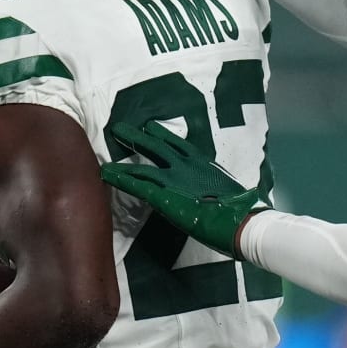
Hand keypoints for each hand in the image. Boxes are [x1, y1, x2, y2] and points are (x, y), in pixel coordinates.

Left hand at [101, 121, 268, 257]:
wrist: (241, 222)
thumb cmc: (238, 210)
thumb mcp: (222, 188)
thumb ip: (208, 184)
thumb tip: (205, 190)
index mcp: (201, 163)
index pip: (177, 144)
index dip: (162, 135)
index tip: (150, 126)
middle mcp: (185, 166)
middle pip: (156, 147)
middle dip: (137, 137)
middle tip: (119, 128)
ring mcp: (173, 180)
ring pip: (141, 167)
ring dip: (122, 160)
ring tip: (105, 155)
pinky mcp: (163, 197)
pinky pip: (136, 185)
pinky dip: (120, 179)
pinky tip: (106, 174)